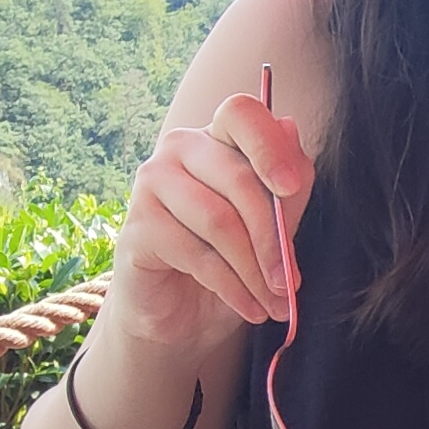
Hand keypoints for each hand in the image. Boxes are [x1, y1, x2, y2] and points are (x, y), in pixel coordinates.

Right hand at [110, 90, 313, 342]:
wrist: (181, 315)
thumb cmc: (229, 262)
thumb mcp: (270, 228)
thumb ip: (286, 186)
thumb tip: (291, 130)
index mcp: (218, 138)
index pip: (241, 113)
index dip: (268, 146)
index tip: (291, 187)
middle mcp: (180, 149)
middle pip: (239, 178)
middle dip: (273, 239)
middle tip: (290, 283)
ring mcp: (152, 183)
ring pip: (219, 221)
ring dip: (255, 271)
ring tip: (274, 302)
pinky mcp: (137, 226)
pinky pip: (197, 255)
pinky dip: (232, 288)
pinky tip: (250, 308)